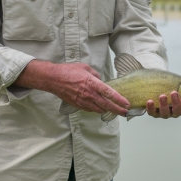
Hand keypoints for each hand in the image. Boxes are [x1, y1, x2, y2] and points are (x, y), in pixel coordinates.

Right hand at [15, 60, 130, 115]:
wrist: (53, 79)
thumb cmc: (68, 71)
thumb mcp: (85, 68)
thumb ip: (96, 75)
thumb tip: (101, 81)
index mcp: (92, 83)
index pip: (109, 93)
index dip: (119, 100)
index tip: (127, 104)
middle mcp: (89, 94)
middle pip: (106, 105)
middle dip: (117, 110)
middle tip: (125, 112)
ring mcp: (83, 101)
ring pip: (98, 110)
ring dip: (106, 110)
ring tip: (113, 110)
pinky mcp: (77, 105)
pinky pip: (90, 109)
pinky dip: (96, 109)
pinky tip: (98, 107)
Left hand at [146, 76, 180, 118]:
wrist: (159, 82)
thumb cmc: (173, 84)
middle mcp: (174, 111)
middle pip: (177, 112)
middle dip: (176, 103)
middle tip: (173, 93)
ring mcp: (164, 112)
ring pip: (165, 114)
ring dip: (164, 105)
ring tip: (162, 95)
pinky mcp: (153, 111)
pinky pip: (152, 113)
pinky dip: (151, 108)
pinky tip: (149, 101)